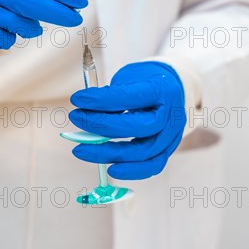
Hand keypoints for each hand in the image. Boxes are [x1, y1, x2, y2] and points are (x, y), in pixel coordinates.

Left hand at [69, 61, 185, 179]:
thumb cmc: (146, 82)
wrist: (172, 89)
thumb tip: (85, 111)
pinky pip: (152, 166)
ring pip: (143, 152)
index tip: (77, 99)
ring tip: (82, 149)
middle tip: (76, 118)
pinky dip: (130, 171)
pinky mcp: (168, 150)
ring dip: (109, 153)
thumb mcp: (130, 78)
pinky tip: (110, 169)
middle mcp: (171, 114)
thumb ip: (112, 95)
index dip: (101, 100)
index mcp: (162, 89)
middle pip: (137, 127)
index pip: (129, 97)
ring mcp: (171, 135)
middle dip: (102, 126)